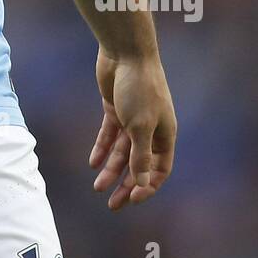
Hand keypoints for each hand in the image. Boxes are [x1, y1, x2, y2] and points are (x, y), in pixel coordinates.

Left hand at [89, 49, 176, 209]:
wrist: (126, 53)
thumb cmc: (140, 88)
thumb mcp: (140, 126)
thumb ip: (140, 156)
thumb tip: (141, 185)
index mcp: (164, 135)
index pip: (159, 169)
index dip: (147, 186)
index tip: (132, 200)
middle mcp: (150, 129)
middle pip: (138, 164)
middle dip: (126, 184)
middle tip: (112, 205)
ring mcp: (132, 119)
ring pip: (122, 151)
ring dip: (111, 169)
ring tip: (97, 187)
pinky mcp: (115, 108)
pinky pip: (109, 134)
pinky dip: (101, 148)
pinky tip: (92, 163)